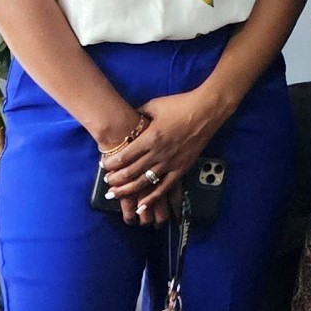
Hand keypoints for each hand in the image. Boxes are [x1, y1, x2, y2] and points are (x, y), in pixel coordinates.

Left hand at [98, 88, 231, 225]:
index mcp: (150, 138)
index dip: (110, 164)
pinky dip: (152, 198)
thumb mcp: (154, 105)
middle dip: (115, 180)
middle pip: (130, 172)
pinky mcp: (181, 168)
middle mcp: (158, 153)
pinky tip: (141, 205)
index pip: (124, 156)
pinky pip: (164, 188)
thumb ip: (139, 114)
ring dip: (128, 191)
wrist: (206, 111)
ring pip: (144, 183)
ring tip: (116, 195)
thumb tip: (129, 119)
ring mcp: (170, 163)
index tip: (103, 166)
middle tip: (107, 183)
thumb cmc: (180, 105)